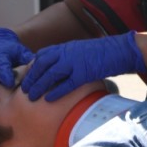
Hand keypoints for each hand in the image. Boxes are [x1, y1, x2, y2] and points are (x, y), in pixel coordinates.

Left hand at [22, 31, 145, 101]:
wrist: (121, 50)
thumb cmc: (103, 52)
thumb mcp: (81, 50)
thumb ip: (69, 56)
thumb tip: (58, 70)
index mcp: (66, 47)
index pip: (42, 55)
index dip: (32, 67)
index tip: (26, 77)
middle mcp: (68, 53)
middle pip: (42, 65)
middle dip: (31, 77)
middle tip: (24, 89)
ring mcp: (76, 62)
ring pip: (51, 74)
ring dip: (39, 86)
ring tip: (31, 97)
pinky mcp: (85, 72)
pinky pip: (67, 84)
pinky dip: (56, 92)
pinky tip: (49, 99)